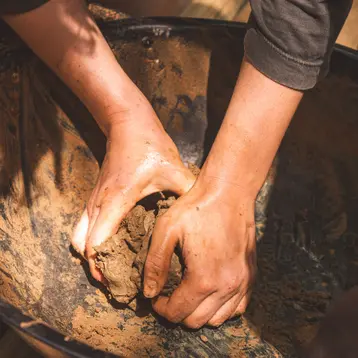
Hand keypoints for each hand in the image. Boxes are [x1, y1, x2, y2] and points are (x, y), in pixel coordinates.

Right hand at [72, 103, 194, 280]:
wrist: (127, 123)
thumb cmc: (149, 145)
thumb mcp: (174, 170)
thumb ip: (188, 192)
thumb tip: (204, 215)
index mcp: (115, 202)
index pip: (95, 243)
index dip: (100, 268)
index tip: (118, 284)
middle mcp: (98, 204)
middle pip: (82, 246)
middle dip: (95, 267)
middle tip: (116, 281)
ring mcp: (93, 200)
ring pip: (78, 237)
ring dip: (90, 254)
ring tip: (110, 267)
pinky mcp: (96, 195)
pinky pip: (84, 225)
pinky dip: (91, 240)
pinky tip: (112, 244)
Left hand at [144, 178, 256, 327]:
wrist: (228, 192)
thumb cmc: (196, 209)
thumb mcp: (167, 230)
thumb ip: (155, 264)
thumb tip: (149, 293)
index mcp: (203, 278)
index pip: (177, 312)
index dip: (161, 308)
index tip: (156, 297)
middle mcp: (226, 286)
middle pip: (197, 320)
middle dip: (178, 313)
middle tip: (169, 296)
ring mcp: (242, 282)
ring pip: (218, 319)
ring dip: (199, 313)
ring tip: (188, 295)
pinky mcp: (251, 275)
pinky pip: (238, 307)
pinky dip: (222, 308)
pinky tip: (211, 293)